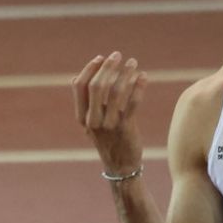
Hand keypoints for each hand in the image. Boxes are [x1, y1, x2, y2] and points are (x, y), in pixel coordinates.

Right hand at [72, 52, 147, 175]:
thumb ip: (86, 102)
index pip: (80, 86)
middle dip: (108, 67)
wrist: (121, 166)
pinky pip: (133, 102)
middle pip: (97, 86)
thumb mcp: (91, 123)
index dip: (89, 69)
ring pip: (116, 91)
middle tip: (118, 55)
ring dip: (125, 73)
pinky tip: (143, 76)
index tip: (100, 58)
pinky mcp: (126, 128)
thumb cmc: (107, 140)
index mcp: (82, 117)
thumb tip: (78, 77)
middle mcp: (92, 121)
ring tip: (133, 62)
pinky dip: (139, 86)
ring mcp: (109, 125)